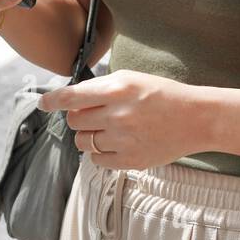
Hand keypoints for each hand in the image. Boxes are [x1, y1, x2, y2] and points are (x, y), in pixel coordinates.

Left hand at [38, 70, 203, 170]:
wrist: (196, 118)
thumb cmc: (162, 95)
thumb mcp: (131, 79)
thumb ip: (100, 88)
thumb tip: (71, 98)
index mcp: (116, 90)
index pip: (71, 97)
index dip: (52, 101)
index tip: (43, 104)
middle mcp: (117, 115)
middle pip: (74, 121)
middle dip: (79, 117)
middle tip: (97, 114)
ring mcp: (123, 140)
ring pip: (83, 142)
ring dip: (89, 135)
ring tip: (109, 129)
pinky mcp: (130, 161)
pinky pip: (97, 160)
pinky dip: (101, 152)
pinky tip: (117, 142)